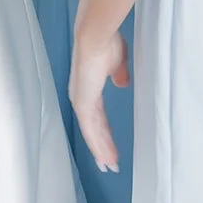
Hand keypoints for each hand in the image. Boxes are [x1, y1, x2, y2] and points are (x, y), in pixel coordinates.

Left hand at [68, 29, 129, 173]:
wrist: (96, 36)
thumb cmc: (107, 43)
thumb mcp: (117, 62)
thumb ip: (119, 74)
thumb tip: (121, 82)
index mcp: (89, 86)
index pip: (96, 114)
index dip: (103, 129)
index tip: (110, 143)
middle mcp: (81, 96)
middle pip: (92, 127)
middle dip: (102, 144)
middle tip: (109, 162)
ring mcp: (80, 101)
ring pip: (91, 133)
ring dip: (101, 149)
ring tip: (110, 166)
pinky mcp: (83, 104)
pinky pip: (90, 131)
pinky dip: (98, 145)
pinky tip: (105, 158)